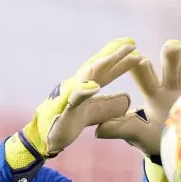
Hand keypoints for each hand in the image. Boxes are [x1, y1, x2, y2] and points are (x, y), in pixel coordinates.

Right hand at [4, 38, 141, 181]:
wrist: (45, 139)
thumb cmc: (67, 124)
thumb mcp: (94, 115)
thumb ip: (109, 105)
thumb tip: (128, 97)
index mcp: (85, 88)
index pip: (105, 71)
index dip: (120, 60)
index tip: (135, 47)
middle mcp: (77, 86)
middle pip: (97, 67)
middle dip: (114, 54)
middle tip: (132, 42)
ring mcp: (69, 97)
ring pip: (87, 77)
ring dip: (103, 64)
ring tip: (119, 54)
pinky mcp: (63, 111)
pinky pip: (73, 100)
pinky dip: (83, 92)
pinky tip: (94, 86)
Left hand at [94, 39, 180, 181]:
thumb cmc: (159, 141)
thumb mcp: (139, 136)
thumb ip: (122, 129)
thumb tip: (97, 131)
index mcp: (154, 92)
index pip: (144, 74)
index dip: (142, 67)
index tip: (140, 60)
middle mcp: (175, 87)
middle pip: (173, 64)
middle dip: (172, 54)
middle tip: (172, 46)